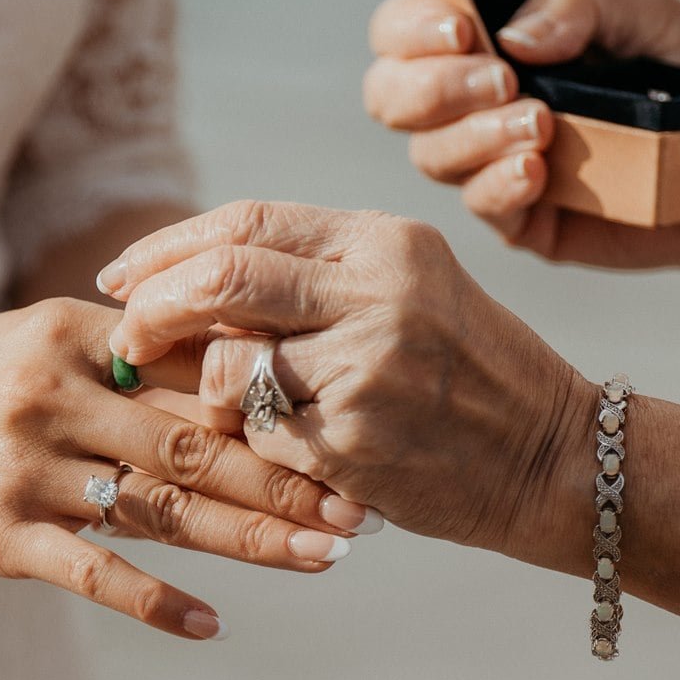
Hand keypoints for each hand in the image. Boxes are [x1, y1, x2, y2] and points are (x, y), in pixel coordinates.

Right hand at [0, 297, 374, 638]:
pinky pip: (93, 573)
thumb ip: (129, 357)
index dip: (276, 402)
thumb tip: (242, 367)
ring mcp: (26, 467)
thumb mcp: (38, 344)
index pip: (194, 367)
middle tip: (361, 510)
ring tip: (323, 560)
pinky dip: (157, 602)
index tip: (348, 428)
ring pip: (161, 508)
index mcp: (74, 333)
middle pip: (196, 441)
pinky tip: (213, 624)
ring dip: (251, 538)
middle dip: (288, 479)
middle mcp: (54, 393)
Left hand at [99, 202, 592, 559]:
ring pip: (228, 363)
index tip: (123, 277)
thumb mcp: (410, 288)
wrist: (555, 457)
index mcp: (383, 241)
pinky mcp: (358, 439)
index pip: (244, 222)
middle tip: (127, 338)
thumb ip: (314, 274)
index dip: (168, 248)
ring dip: (204, 389)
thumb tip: (187, 278)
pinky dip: (253, 442)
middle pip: (220, 278)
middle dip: (153, 309)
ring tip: (226, 406)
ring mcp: (369, 365)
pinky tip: (284, 449)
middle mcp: (378, 290)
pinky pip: (260, 434)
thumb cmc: (467, 373)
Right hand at [365, 0, 679, 284]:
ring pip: (428, 154)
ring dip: (474, 136)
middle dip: (433, 87)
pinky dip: (500, 184)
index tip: (464, 30)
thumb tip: (512, 35)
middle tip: (502, 81)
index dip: (411, 28)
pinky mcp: (521, 219)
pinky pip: (481, 207)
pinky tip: (539, 171)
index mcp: (484, 39)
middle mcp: (470, 102)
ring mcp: (488, 164)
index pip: (401, 29)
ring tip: (540, 125)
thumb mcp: (642, 10)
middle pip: (389, 95)